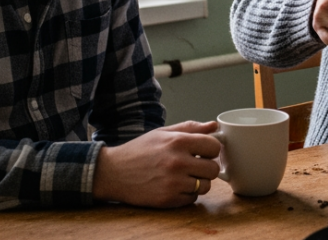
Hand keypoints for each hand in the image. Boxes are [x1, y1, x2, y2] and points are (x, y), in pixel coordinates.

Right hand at [92, 121, 221, 207]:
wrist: (113, 172)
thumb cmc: (139, 150)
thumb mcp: (163, 133)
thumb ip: (190, 128)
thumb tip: (214, 126)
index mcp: (178, 141)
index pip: (214, 147)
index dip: (210, 150)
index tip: (202, 152)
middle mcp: (177, 162)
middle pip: (214, 169)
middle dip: (206, 167)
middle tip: (193, 166)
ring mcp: (173, 182)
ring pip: (205, 186)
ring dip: (197, 182)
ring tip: (182, 177)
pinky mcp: (168, 199)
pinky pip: (192, 199)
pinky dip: (186, 194)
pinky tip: (174, 186)